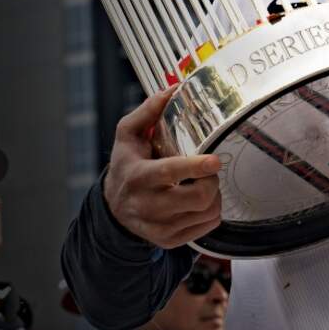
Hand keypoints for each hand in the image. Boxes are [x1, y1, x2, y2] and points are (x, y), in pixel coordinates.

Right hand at [103, 86, 222, 247]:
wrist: (113, 209)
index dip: (196, 167)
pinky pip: (206, 228)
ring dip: (215, 196)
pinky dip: (212, 213)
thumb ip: (148, 111)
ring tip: (206, 184)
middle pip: (197, 198)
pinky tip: (201, 201)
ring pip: (206, 213)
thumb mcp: (127, 135)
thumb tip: (172, 89)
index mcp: (137, 176)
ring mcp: (158, 226)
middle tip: (211, 171)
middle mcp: (146, 205)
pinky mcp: (168, 240)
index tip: (214, 160)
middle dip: (212, 182)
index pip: (170, 172)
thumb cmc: (126, 166)